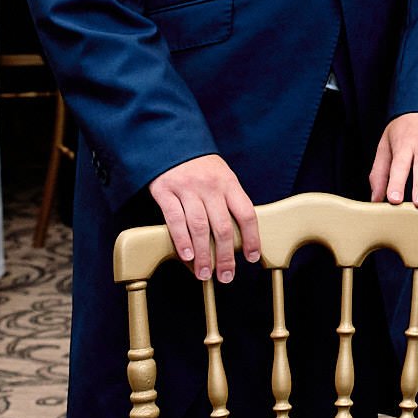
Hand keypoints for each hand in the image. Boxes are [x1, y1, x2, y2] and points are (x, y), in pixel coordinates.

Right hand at [150, 153, 259, 282]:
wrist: (171, 141)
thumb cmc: (200, 167)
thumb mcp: (222, 176)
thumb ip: (229, 201)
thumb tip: (239, 237)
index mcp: (229, 183)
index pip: (246, 213)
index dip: (252, 238)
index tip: (252, 257)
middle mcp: (210, 186)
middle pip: (223, 226)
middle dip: (226, 256)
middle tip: (226, 276)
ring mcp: (187, 188)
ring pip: (199, 226)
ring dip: (203, 254)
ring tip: (204, 273)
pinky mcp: (165, 191)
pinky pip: (175, 219)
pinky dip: (182, 240)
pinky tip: (187, 256)